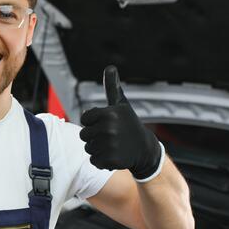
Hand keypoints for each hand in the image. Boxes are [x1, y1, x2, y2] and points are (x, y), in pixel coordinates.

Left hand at [79, 65, 160, 179]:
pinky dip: (101, 161)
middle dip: (94, 137)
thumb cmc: (129, 124)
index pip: (84, 119)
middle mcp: (108, 128)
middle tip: (110, 136)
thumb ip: (112, 87)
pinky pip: (94, 161)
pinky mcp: (111, 160)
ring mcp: (110, 145)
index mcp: (109, 113)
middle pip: (83, 135)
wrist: (145, 149)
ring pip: (88, 148)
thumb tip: (110, 67)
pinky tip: (114, 156)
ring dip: (98, 149)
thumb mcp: (121, 104)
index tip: (106, 123)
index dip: (93, 122)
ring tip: (113, 145)